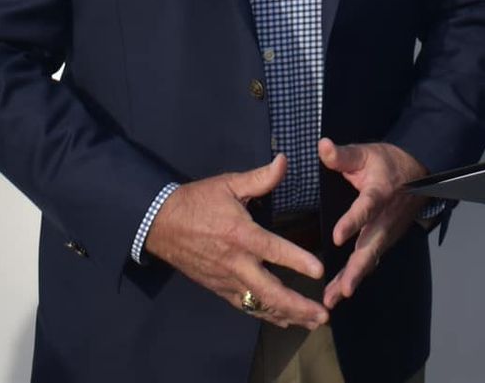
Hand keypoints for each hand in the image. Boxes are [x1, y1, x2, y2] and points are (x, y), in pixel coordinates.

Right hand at [141, 153, 326, 329]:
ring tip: (311, 323)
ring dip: (287, 315)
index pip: (274, 251)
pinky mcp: (218, 288)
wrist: (161, 224)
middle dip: (298, 306)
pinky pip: (245, 306)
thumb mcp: (229, 184)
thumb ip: (260, 177)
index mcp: (241, 234)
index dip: (298, 261)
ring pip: (259, 304)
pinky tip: (282, 320)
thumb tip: (284, 160)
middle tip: (323, 315)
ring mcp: (227, 279)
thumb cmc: (198, 201)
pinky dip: (265, 314)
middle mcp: (236, 263)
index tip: (320, 271)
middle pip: (270, 291)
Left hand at [318, 137, 427, 307]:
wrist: (419, 172)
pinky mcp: (386, 240)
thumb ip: (343, 155)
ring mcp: (388, 232)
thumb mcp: (366, 153)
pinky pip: (370, 260)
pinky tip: (339, 292)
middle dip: (356, 269)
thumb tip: (322, 146)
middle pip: (371, 246)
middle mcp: (385, 217)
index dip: (352, 222)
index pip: (366, 208)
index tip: (336, 236)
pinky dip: (356, 277)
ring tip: (334, 299)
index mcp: (380, 192)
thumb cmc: (388, 163)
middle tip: (343, 290)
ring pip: (370, 258)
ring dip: (353, 279)